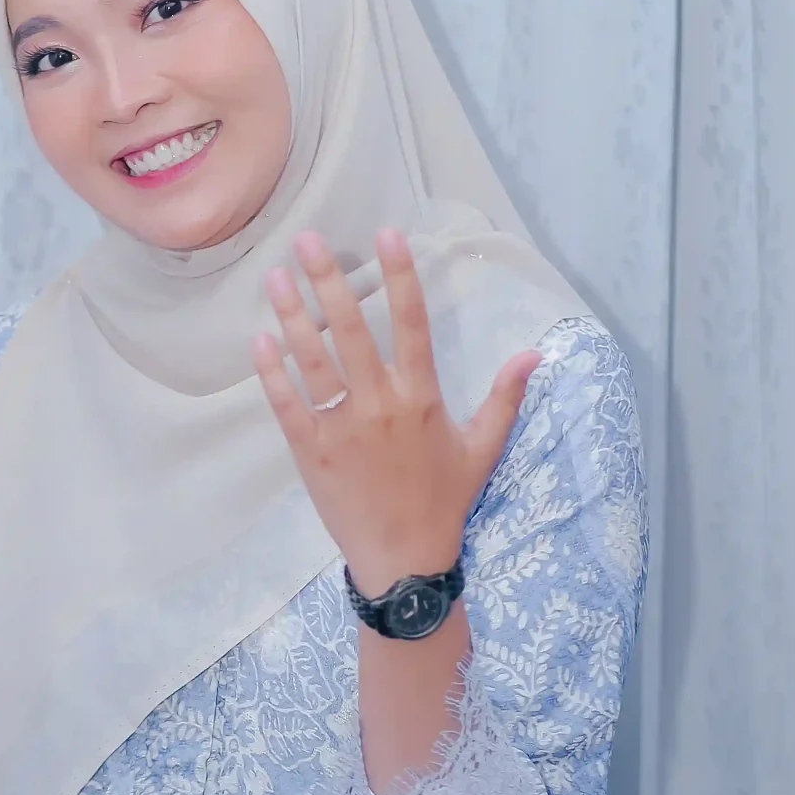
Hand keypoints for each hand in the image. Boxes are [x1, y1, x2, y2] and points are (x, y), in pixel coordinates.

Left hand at [251, 228, 537, 593]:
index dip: (400, 276)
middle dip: (328, 281)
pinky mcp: (310, 453)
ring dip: (292, 315)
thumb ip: (504, 398)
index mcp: (422, 397)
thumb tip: (535, 353)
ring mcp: (341, 428)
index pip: (412, 323)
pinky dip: (273, 373)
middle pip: (351, 330)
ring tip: (275, 277)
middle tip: (307, 240)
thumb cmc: (444, 502)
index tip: (386, 233)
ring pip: (313, 361)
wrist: (405, 560)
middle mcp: (380, 404)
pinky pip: (288, 405)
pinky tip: (259, 340)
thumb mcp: (482, 449)